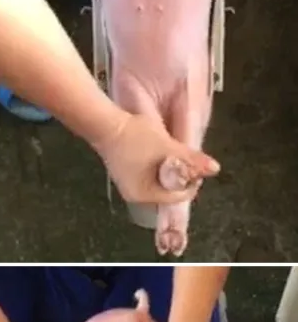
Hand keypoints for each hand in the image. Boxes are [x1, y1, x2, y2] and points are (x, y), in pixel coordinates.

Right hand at [95, 113, 219, 204]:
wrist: (106, 124)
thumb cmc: (134, 137)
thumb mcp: (167, 147)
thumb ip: (191, 159)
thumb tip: (215, 169)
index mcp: (143, 195)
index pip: (177, 197)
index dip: (190, 182)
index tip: (194, 164)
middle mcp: (134, 196)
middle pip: (168, 191)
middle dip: (180, 176)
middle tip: (184, 157)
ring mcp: (128, 185)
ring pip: (160, 183)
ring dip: (170, 171)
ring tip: (172, 153)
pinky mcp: (126, 175)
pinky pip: (150, 176)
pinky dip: (159, 168)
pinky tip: (160, 153)